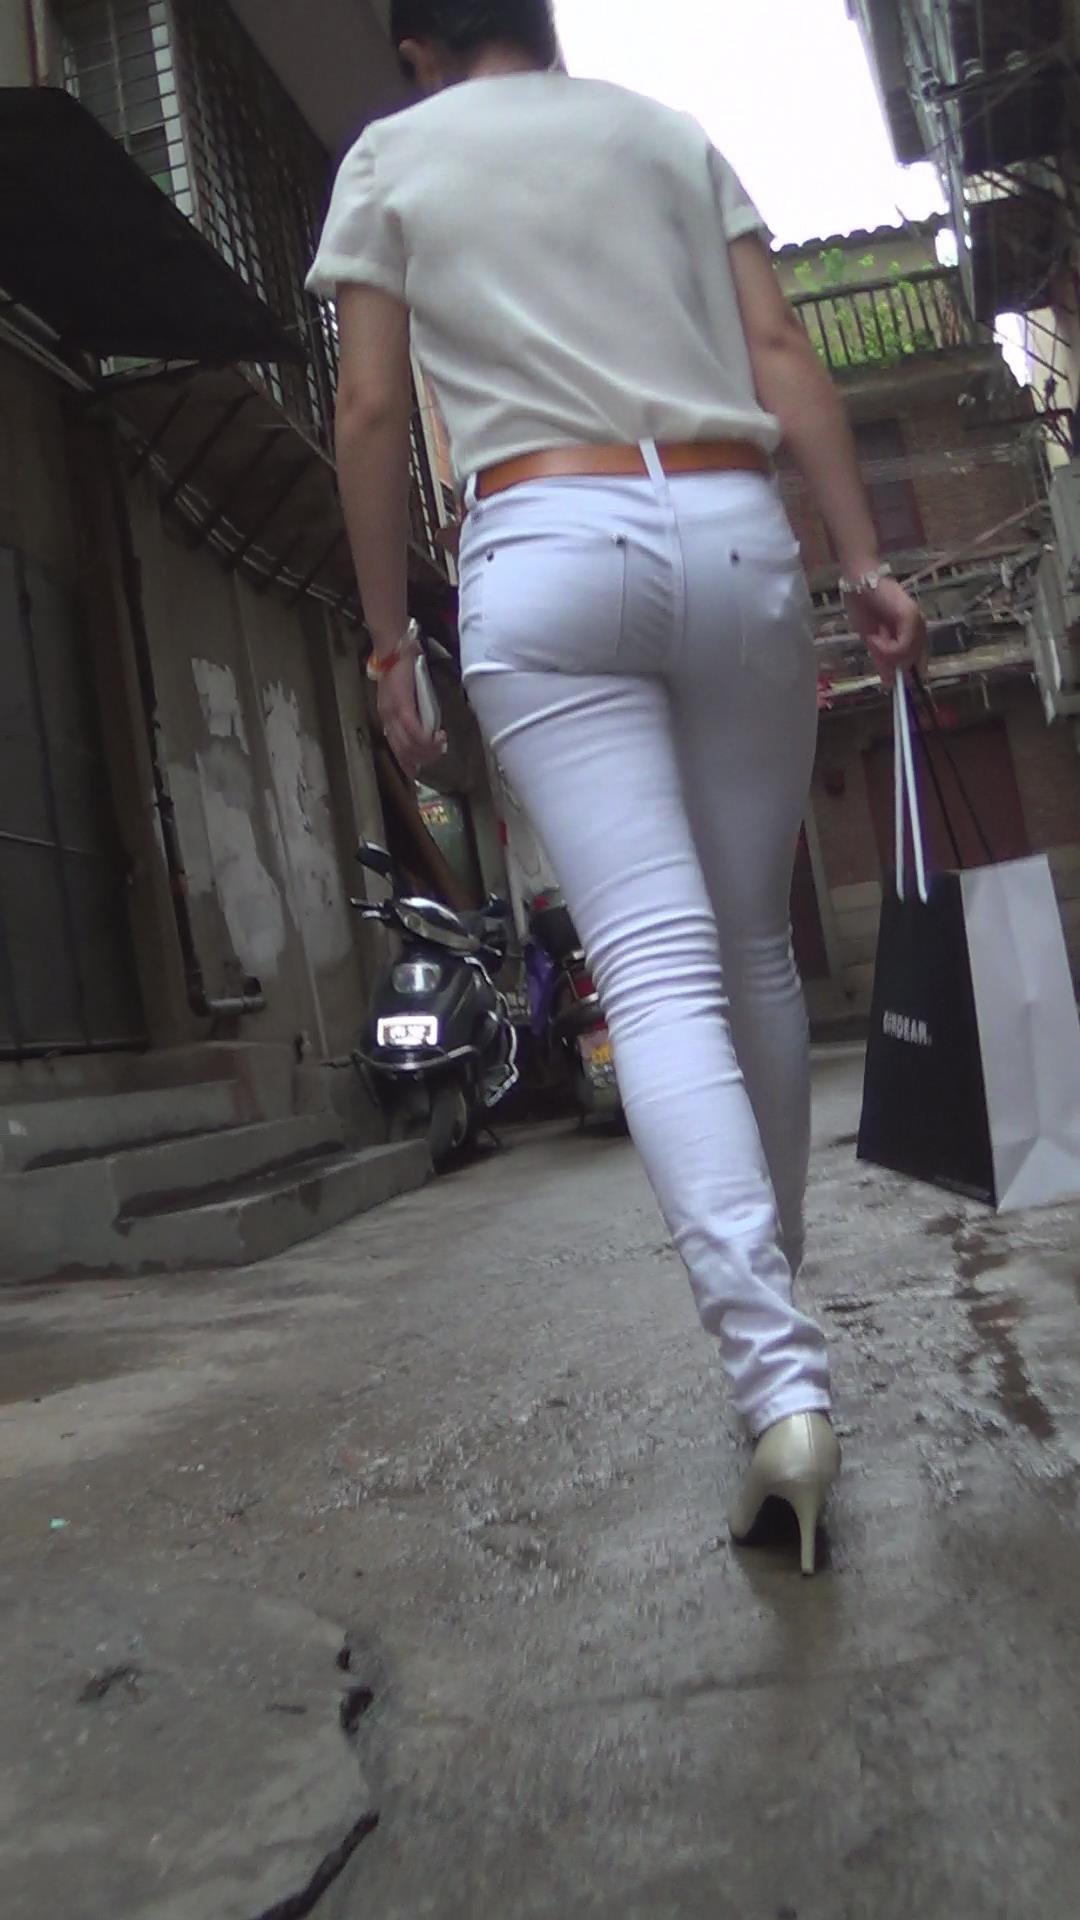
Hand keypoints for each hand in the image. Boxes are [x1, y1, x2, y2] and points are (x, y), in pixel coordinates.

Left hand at [376, 655, 446, 778]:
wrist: (395, 648)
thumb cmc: (402, 667)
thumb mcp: (404, 693)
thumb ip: (410, 709)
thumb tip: (423, 724)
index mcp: (387, 716)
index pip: (396, 747)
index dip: (407, 762)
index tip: (418, 770)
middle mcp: (387, 718)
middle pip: (403, 751)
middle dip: (422, 759)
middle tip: (438, 755)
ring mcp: (393, 714)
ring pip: (409, 745)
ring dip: (428, 750)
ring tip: (441, 746)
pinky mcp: (402, 707)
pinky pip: (414, 732)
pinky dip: (427, 739)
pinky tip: (438, 737)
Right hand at [846, 575, 928, 685]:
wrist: (858, 582)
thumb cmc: (862, 606)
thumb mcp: (872, 639)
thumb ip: (883, 658)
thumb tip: (889, 682)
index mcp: (912, 633)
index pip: (919, 663)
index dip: (909, 676)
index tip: (894, 685)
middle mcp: (919, 629)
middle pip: (913, 664)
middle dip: (891, 663)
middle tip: (873, 646)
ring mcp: (918, 623)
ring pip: (907, 657)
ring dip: (885, 653)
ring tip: (873, 638)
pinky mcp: (911, 619)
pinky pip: (902, 648)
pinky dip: (886, 648)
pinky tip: (875, 637)